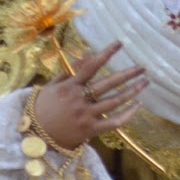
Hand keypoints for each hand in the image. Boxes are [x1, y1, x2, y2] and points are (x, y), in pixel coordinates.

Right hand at [31, 41, 146, 151]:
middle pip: (108, 84)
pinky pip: (114, 122)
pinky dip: (128, 114)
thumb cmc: (43, 107)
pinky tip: (138, 105)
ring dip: (132, 91)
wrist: (34, 136)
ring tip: (145, 82)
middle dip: (127, 74)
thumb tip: (87, 53)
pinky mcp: (90, 130)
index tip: (120, 43)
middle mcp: (79, 99)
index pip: (91, 66)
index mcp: (70, 86)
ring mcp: (86, 116)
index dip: (106, 53)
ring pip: (114, 102)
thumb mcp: (53, 85)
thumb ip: (71, 70)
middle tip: (143, 67)